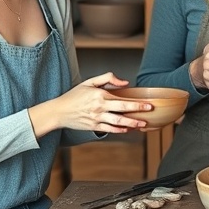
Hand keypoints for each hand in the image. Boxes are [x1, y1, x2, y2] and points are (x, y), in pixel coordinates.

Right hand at [31, 72, 151, 135]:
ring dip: (131, 124)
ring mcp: (96, 118)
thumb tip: (125, 82)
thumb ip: (108, 78)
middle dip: (138, 113)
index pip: (122, 99)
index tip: (148, 104)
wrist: (59, 111)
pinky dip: (119, 130)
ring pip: (117, 122)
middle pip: (122, 111)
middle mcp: (99, 107)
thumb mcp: (90, 82)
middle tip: (149, 113)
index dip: (137, 103)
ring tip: (141, 124)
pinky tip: (127, 130)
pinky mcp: (93, 126)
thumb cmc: (74, 95)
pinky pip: (109, 129)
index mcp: (100, 95)